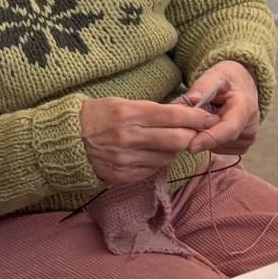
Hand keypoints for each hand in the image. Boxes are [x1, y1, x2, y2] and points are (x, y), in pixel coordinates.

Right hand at [80, 96, 220, 185]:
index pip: (173, 116)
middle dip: (192, 136)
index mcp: (127, 114)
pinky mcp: (122, 175)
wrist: (68, 139)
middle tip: (198, 133)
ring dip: (173, 150)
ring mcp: (124, 159)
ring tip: (166, 142)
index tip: (209, 118)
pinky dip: (157, 162)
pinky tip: (149, 153)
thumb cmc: (99, 115)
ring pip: (167, 157)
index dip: (196, 117)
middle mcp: (127, 137)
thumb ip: (157, 107)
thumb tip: (193, 105)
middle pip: (177, 140)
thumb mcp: (123, 102)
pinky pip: (152, 170)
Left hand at [185, 60, 259, 154]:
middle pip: (218, 140)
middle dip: (197, 133)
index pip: (229, 129)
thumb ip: (201, 88)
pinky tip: (206, 125)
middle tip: (183, 119)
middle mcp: (249, 128)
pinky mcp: (239, 148)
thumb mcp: (214, 76)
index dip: (209, 138)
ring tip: (202, 116)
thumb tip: (188, 101)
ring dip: (200, 134)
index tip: (191, 147)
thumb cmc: (225, 81)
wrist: (240, 88)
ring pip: (213, 146)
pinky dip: (205, 139)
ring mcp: (246, 141)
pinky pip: (215, 149)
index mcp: (245, 108)